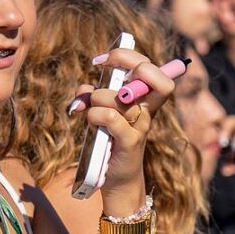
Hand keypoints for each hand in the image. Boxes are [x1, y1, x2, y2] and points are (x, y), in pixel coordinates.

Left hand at [69, 47, 175, 201]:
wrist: (115, 178)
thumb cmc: (108, 141)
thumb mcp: (101, 112)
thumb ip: (93, 96)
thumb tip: (84, 88)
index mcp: (144, 99)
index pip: (150, 66)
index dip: (129, 55)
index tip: (103, 59)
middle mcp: (147, 109)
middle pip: (149, 72)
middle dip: (124, 61)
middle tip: (101, 68)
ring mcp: (140, 125)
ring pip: (119, 96)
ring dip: (97, 97)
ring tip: (89, 108)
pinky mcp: (130, 142)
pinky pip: (111, 118)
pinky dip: (95, 115)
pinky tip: (90, 121)